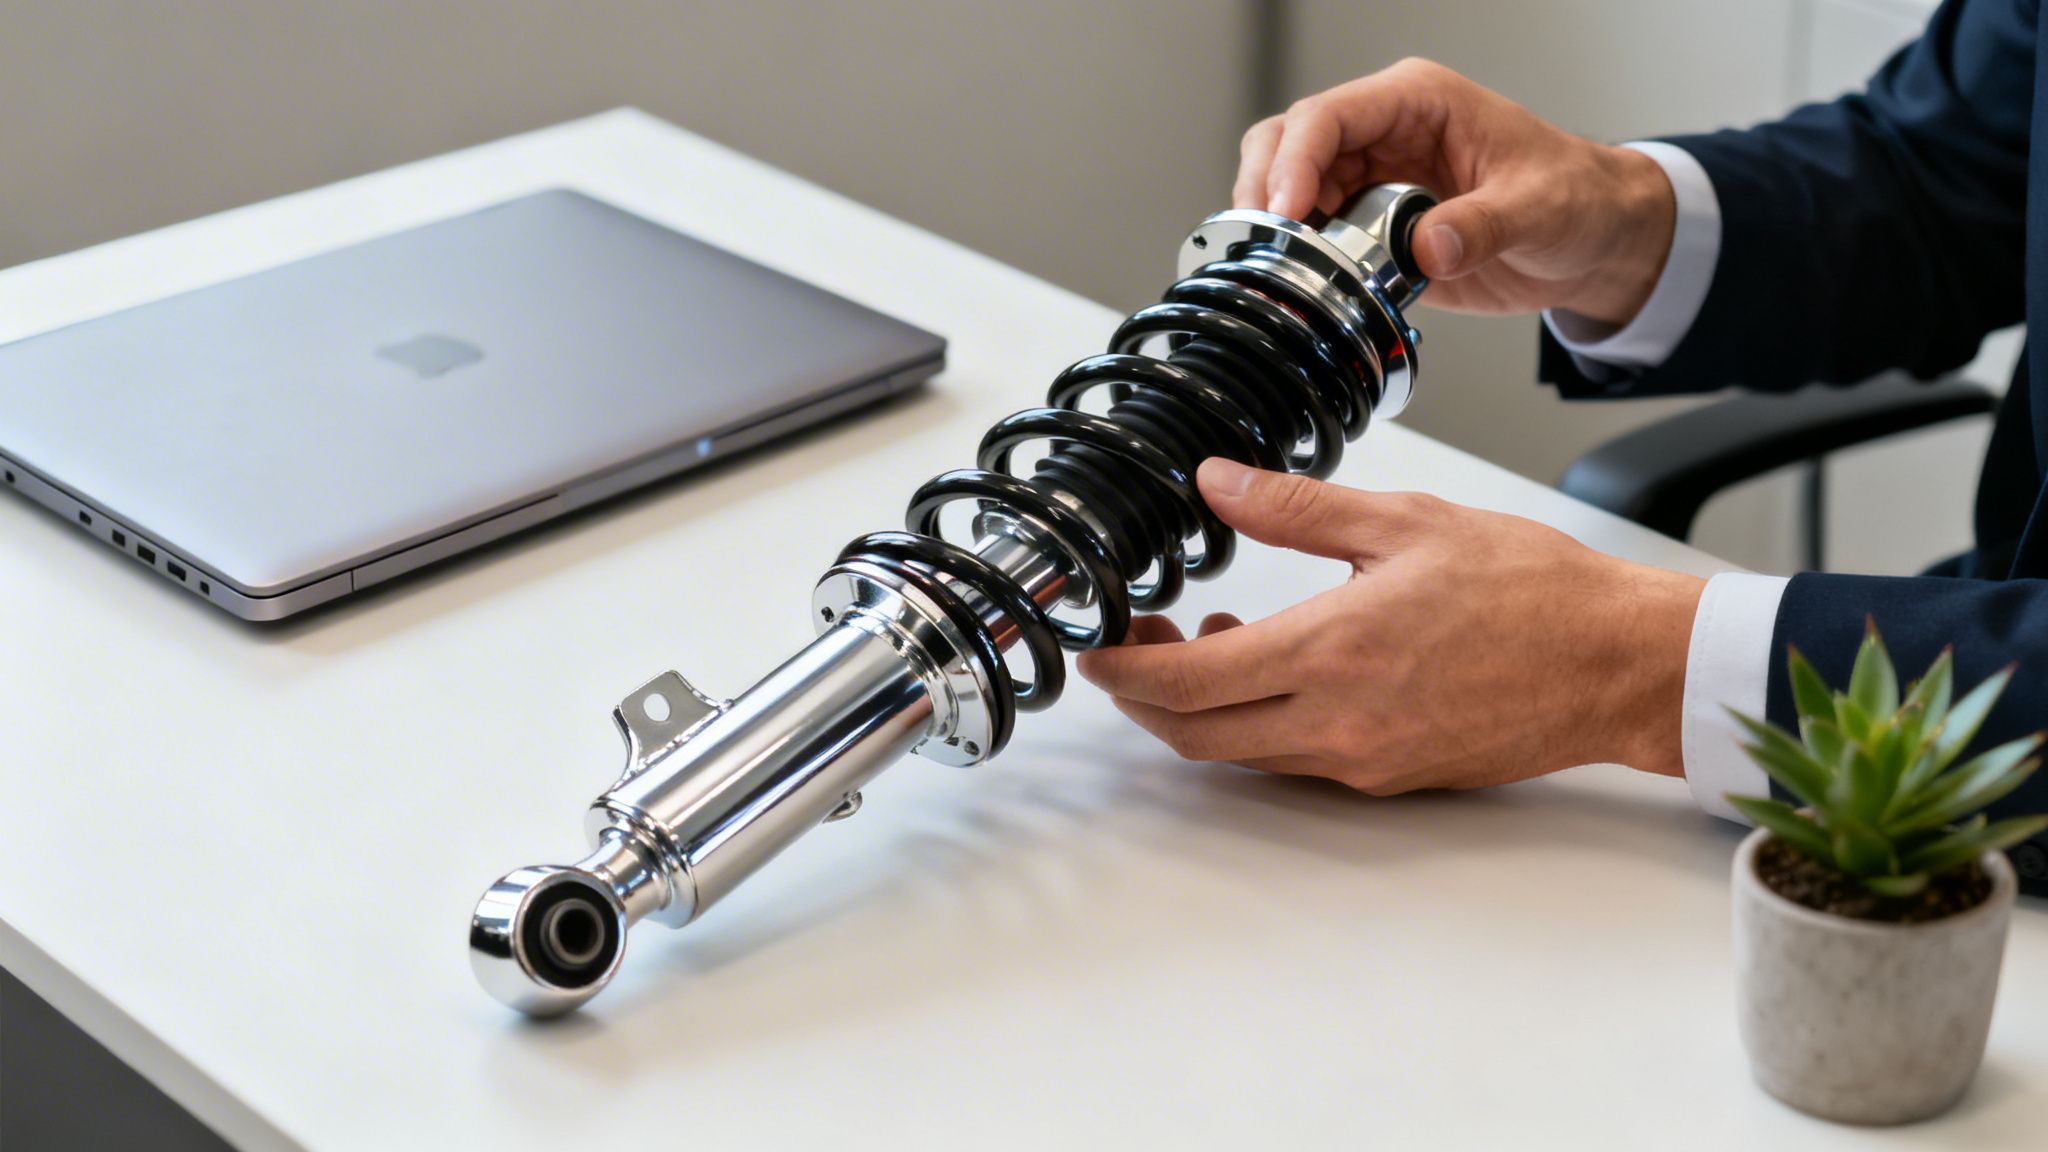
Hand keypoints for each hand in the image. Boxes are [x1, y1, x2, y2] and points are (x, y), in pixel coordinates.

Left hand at [1074, 459, 1703, 792]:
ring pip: (1241, 752)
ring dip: (1202, 708)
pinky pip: (1293, 759)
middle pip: (1193, 736)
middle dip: (1144, 696)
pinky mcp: (1390, 776)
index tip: (1096, 644)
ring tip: (1206, 638)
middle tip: (1133, 645)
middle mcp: (1336, 725)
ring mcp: (1362, 761)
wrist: (1619, 664)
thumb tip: (1216, 481)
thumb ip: (1295, 509)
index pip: (1184, 685)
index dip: (1120, 671)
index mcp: (1331, 654)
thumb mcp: (1405, 523)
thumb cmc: (1534, 592)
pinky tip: (1278, 662)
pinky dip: (1259, 719)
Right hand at [1235, 58, 1675, 326]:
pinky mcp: (1368, 229)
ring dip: (1277, 230)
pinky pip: (1312, 238)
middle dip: (1264, 189)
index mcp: (1417, 103)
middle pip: (1285, 144)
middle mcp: (1382, 135)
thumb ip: (1483, 225)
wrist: (1592, 239)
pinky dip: (1298, 261)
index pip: (1328, 116)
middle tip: (1266, 241)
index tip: (1285, 211)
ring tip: (1286, 268)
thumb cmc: (1575, 196)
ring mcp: (1370, 182)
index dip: (1294, 160)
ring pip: (1286, 190)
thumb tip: (1427, 248)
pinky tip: (1306, 283)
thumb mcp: (1542, 207)